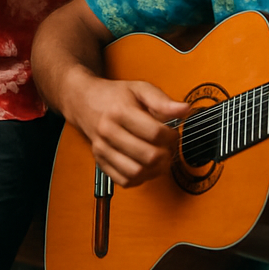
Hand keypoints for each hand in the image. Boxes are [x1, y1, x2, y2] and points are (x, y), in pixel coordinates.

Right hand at [66, 72, 189, 187]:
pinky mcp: (100, 163)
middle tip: (169, 147)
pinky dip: (141, 178)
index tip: (173, 132)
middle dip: (167, 154)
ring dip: (156, 170)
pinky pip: (125, 181)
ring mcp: (102, 149)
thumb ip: (162, 100)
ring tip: (160, 158)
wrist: (84, 101)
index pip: (155, 133)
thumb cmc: (115, 95)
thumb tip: (184, 110)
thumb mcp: (139, 89)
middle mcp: (108, 132)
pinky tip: (146, 165)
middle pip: (148, 156)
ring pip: (137, 172)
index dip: (171, 135)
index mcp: (119, 111)